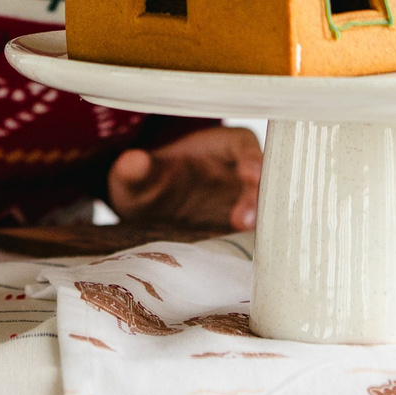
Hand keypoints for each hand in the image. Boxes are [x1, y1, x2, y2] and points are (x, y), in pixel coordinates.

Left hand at [107, 126, 261, 230]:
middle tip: (244, 219)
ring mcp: (242, 198)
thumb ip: (133, 169)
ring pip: (262, 203)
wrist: (148, 208)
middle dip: (256, 195)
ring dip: (259, 218)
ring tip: (243, 233)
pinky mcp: (241, 222)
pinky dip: (256, 236)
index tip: (251, 173)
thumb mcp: (133, 176)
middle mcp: (237, 170)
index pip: (242, 144)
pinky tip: (251, 250)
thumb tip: (133, 161)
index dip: (250, 157)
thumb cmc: (144, 183)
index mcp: (218, 146)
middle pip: (260, 177)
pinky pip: (255, 227)